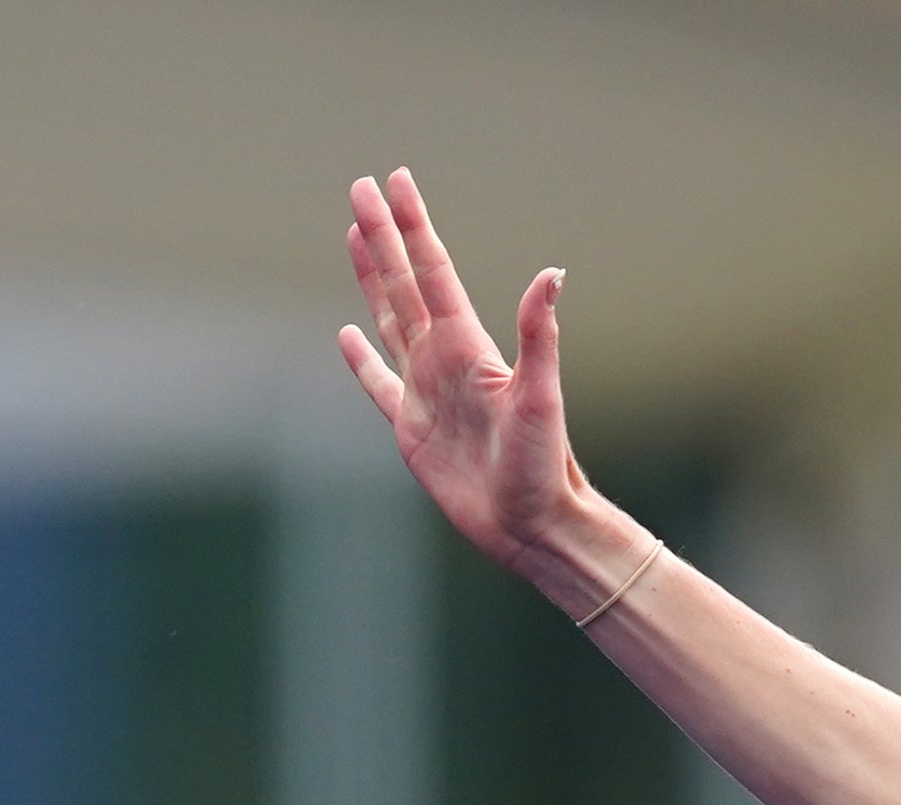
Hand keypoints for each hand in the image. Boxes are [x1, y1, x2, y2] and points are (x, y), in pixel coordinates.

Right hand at [334, 170, 617, 606]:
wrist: (535, 527)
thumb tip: (553, 272)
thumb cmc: (543, 467)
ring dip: (373, 278)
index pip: (433, 271)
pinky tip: (347, 334)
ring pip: (389, 320)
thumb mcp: (540, 397)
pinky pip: (378, 384)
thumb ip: (540, 335)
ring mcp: (427, 393)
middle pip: (404, 284)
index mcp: (468, 347)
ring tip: (356, 237)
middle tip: (361, 185)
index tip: (396, 180)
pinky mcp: (413, 429)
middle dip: (383, 234)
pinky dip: (361, 359)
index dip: (413, 225)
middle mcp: (445, 362)